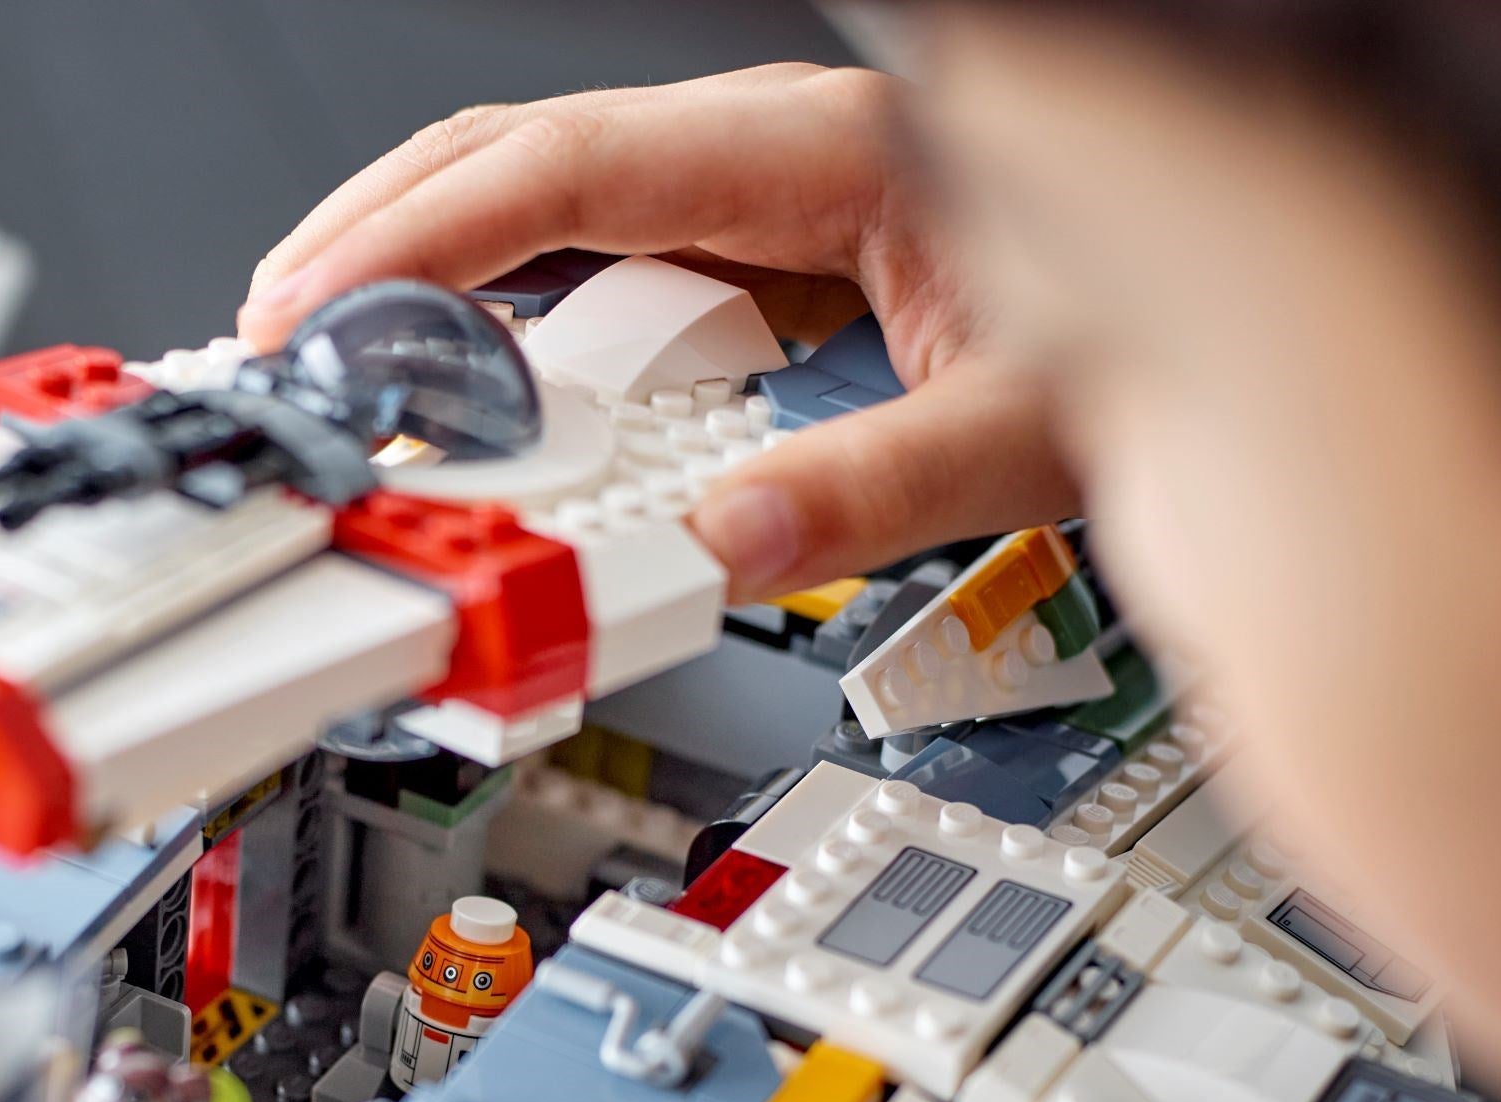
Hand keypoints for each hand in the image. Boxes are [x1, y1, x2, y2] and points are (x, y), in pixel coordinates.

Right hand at [239, 64, 1077, 598]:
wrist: (1217, 318)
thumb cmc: (1145, 343)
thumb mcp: (1030, 430)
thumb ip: (878, 488)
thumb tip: (725, 546)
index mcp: (833, 157)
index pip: (580, 165)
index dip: (432, 231)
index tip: (331, 304)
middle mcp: (779, 157)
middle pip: (529, 159)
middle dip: (385, 235)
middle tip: (283, 333)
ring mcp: (759, 199)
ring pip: (551, 204)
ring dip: (434, 270)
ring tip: (344, 354)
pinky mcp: (757, 253)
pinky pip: (598, 262)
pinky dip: (511, 313)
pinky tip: (470, 373)